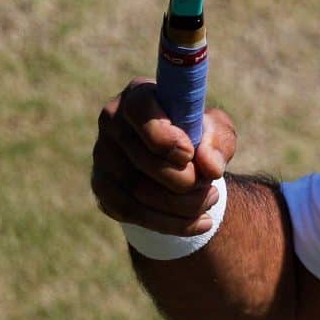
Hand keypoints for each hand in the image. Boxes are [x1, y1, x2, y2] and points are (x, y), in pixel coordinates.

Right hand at [90, 80, 238, 235]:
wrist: (178, 162)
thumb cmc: (197, 135)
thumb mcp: (216, 130)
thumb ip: (218, 141)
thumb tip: (209, 166)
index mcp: (138, 96)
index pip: (139, 110)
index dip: (162, 135)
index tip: (188, 153)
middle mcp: (112, 123)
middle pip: (142, 159)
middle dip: (184, 179)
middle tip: (211, 183)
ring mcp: (102, 157)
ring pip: (137, 191)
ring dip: (182, 204)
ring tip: (211, 199)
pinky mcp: (102, 189)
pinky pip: (132, 213)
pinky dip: (170, 223)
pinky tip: (202, 223)